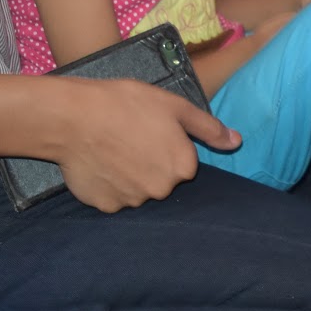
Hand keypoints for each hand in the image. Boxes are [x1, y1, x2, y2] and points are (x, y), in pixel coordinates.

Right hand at [53, 79, 239, 212]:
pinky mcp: (105, 206)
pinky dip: (108, 184)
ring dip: (129, 174)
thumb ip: (208, 128)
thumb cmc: (126, 104)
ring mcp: (132, 201)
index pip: (183, 162)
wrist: (74, 117)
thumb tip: (237, 142)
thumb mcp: (175, 106)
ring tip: (111, 148)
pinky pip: (114, 197)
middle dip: (150, 162)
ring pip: (138, 189)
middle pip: (162, 179)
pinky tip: (99, 163)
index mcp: (182, 166)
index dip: (167, 144)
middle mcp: (161, 190)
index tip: (149, 129)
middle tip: (130, 137)